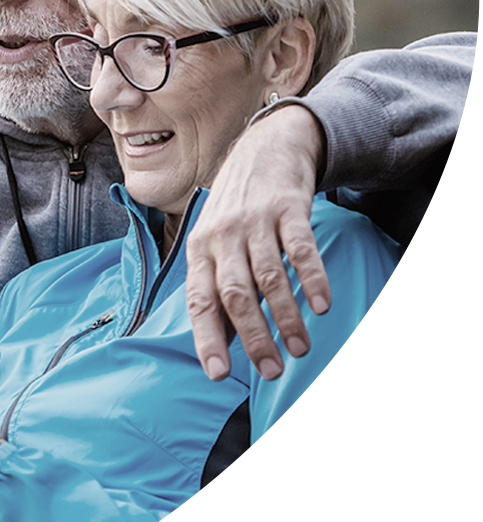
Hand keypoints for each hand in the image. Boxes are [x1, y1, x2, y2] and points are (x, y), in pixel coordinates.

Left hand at [186, 105, 330, 380]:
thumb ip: (216, 287)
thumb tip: (219, 343)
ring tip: (299, 348)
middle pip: (235, 293)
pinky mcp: (287, 208)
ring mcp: (254, 221)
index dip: (207, 337)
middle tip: (271, 370)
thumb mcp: (213, 242)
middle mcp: (222, 236)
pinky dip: (311, 277)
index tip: (217, 373)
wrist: (264, 149)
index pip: (200, 300)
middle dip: (253, 336)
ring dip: (286, 316)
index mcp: (199, 250)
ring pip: (268, 276)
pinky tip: (322, 305)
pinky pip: (299, 248)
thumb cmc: (235, 209)